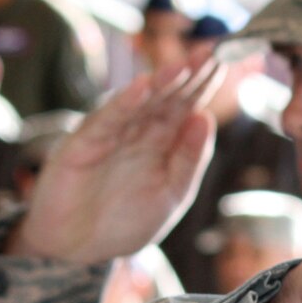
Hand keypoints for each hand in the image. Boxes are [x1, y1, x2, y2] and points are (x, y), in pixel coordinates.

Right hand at [5, 63, 223, 263]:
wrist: (76, 251)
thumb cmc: (123, 222)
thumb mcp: (171, 195)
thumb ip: (189, 160)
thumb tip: (206, 119)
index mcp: (159, 142)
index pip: (185, 106)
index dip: (203, 84)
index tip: (225, 62)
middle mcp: (136, 132)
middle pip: (165, 97)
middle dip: (187, 74)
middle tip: (211, 51)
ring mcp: (109, 136)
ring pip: (138, 104)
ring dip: (159, 83)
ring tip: (181, 66)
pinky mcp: (82, 146)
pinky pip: (105, 122)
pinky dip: (123, 104)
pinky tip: (142, 89)